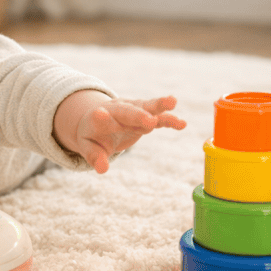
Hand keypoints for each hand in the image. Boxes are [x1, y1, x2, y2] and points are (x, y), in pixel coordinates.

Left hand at [54, 91, 186, 173]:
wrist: (100, 117)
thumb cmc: (93, 136)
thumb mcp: (88, 147)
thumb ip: (94, 157)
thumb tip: (102, 169)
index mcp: (97, 119)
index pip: (98, 118)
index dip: (99, 117)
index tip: (99, 114)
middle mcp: (116, 111)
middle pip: (126, 112)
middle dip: (137, 116)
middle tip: (149, 121)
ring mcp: (132, 110)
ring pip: (146, 107)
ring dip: (159, 105)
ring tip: (173, 102)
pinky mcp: (145, 114)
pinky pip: (158, 116)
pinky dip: (168, 119)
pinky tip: (182, 124)